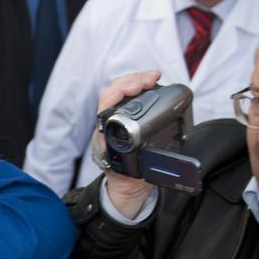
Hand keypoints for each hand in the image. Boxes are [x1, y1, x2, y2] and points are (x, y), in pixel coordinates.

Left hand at [95, 69, 160, 218]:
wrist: (125, 182)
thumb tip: (154, 158)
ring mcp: (115, 116)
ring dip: (137, 79)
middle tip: (151, 78)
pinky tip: (150, 82)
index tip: (138, 86)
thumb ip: (138, 164)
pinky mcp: (124, 115)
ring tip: (153, 76)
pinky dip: (140, 85)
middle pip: (113, 90)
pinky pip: (128, 95)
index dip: (121, 91)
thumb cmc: (126, 175)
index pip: (106, 103)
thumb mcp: (131, 171)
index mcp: (105, 132)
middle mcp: (107, 122)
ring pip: (120, 89)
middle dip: (132, 80)